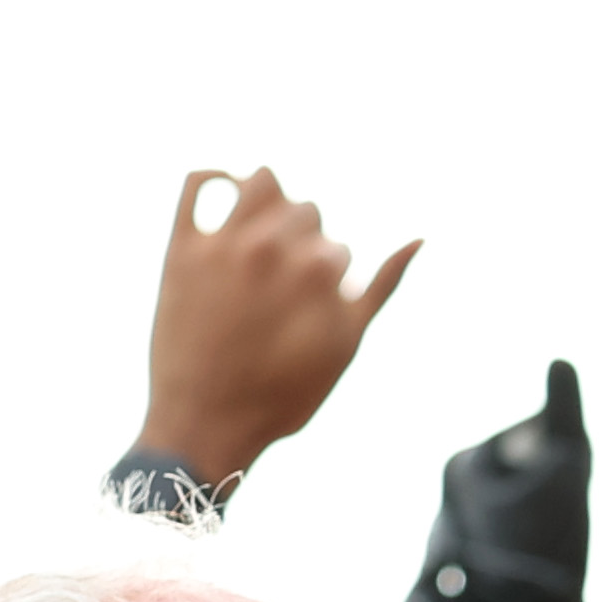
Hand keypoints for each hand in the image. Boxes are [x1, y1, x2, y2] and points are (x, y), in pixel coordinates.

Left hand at [133, 168, 417, 490]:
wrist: (206, 424)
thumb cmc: (283, 395)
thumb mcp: (346, 345)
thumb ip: (382, 287)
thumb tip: (419, 238)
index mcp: (319, 269)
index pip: (336, 248)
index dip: (329, 282)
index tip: (308, 314)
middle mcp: (272, 247)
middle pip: (304, 211)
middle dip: (303, 241)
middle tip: (284, 284)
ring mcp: (224, 244)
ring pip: (261, 180)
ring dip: (272, 199)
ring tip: (265, 229)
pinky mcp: (182, 248)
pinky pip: (196, 182)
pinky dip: (214, 177)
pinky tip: (226, 191)